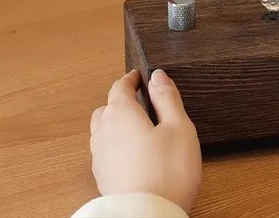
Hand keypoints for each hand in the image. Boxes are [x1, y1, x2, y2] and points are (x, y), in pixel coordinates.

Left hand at [89, 69, 201, 211]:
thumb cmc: (166, 171)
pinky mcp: (102, 177)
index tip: (139, 76)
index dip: (131, 78)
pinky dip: (116, 144)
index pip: (120, 86)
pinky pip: (105, 151)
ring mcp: (100, 156)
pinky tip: (133, 153)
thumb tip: (157, 76)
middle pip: (107, 107)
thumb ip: (167, 98)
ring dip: (116, 123)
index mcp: (121, 112)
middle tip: (140, 101)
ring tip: (138, 128)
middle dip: (121, 100)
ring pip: (103, 130)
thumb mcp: (178, 126)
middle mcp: (104, 131)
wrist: (146, 217)